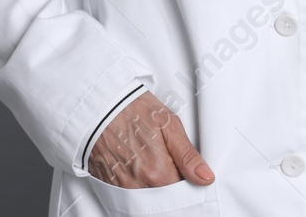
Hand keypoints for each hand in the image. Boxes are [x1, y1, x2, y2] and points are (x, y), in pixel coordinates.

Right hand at [88, 91, 213, 188]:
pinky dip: (138, 186)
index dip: (188, 183)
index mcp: (157, 173)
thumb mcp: (169, 125)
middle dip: (172, 187)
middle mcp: (138, 185)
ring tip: (154, 162)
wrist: (99, 106)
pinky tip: (139, 166)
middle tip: (172, 165)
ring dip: (155, 187)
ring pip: (147, 198)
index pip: (182, 193)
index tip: (189, 172)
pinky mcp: (108, 185)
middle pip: (164, 199)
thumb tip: (206, 178)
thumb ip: (188, 156)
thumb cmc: (134, 110)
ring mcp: (121, 187)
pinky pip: (128, 195)